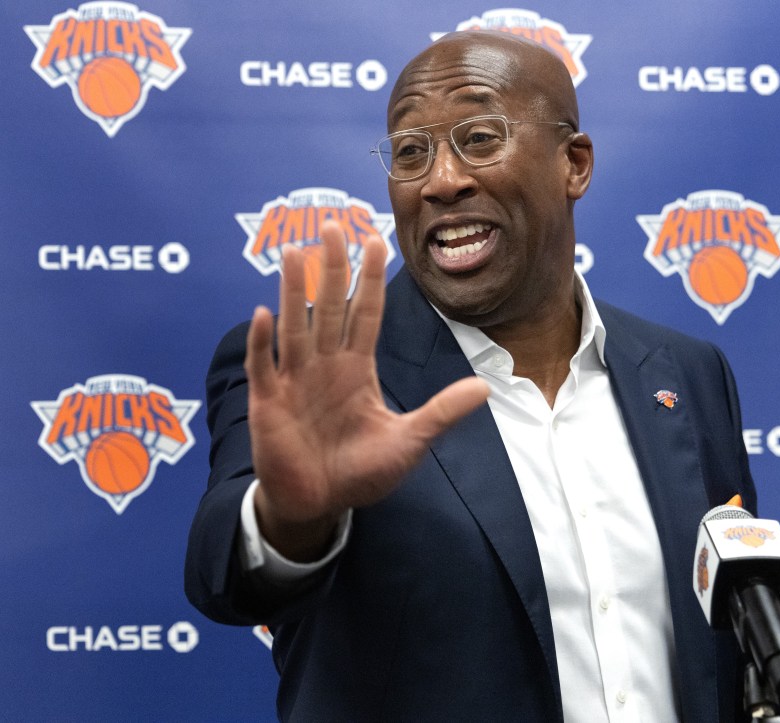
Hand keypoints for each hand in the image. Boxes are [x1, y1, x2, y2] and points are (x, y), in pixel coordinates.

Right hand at [244, 221, 488, 560]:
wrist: (320, 504)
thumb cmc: (360, 471)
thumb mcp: (409, 441)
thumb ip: (441, 412)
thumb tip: (485, 387)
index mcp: (357, 369)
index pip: (365, 314)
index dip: (371, 279)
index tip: (376, 240)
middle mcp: (325, 366)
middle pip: (330, 307)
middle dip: (332, 268)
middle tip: (331, 225)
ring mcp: (295, 381)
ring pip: (296, 327)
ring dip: (294, 291)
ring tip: (294, 252)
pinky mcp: (269, 403)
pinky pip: (265, 367)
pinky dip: (264, 344)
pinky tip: (264, 314)